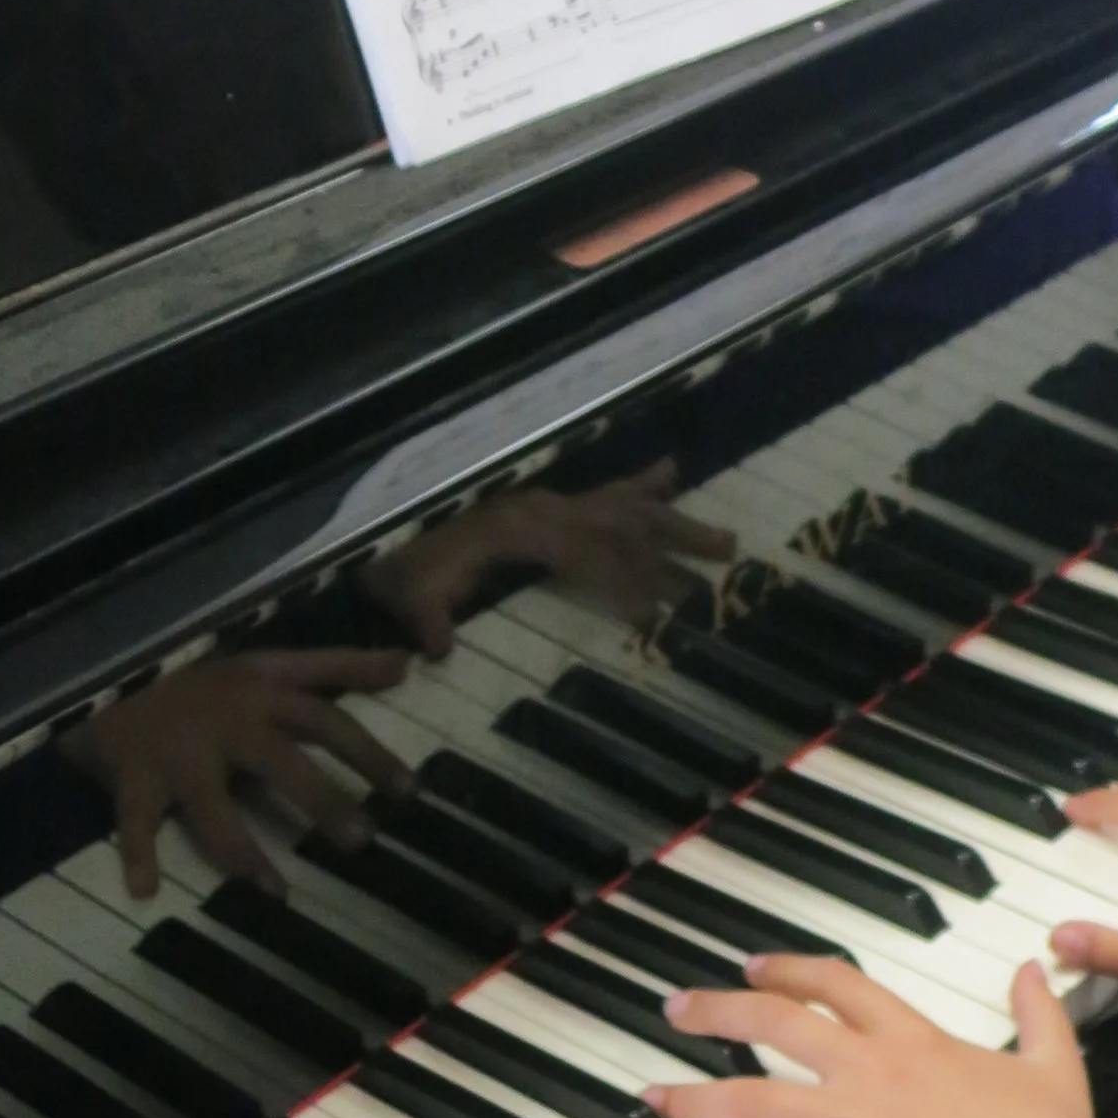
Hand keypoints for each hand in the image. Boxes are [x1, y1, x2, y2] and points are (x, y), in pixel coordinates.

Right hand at [62, 649, 411, 897]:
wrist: (114, 677)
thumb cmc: (207, 683)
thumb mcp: (272, 665)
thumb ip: (339, 667)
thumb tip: (405, 665)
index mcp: (263, 694)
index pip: (326, 720)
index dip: (368, 751)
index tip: (409, 790)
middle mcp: (227, 723)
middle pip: (279, 761)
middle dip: (320, 800)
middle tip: (360, 840)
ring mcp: (179, 754)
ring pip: (211, 804)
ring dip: (240, 848)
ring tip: (275, 891)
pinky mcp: (134, 778)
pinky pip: (133, 820)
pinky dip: (135, 853)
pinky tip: (144, 889)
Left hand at [364, 459, 732, 656]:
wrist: (390, 556)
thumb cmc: (402, 580)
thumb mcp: (407, 598)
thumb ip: (424, 618)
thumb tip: (439, 647)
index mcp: (516, 530)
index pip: (583, 552)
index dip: (619, 579)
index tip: (655, 612)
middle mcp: (543, 509)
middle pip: (619, 519)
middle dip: (673, 538)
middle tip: (727, 551)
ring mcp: (549, 504)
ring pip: (623, 505)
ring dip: (673, 519)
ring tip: (724, 536)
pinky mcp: (550, 508)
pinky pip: (606, 494)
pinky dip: (643, 483)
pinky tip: (671, 471)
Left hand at [650, 952, 1117, 1117]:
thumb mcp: (1054, 1062)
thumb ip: (1037, 1013)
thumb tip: (1033, 970)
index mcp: (917, 1040)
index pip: (842, 985)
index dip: (793, 971)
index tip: (755, 968)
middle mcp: (876, 1071)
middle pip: (781, 1026)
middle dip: (720, 1014)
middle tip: (677, 1010)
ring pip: (761, 1100)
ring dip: (700, 1098)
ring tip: (654, 1099)